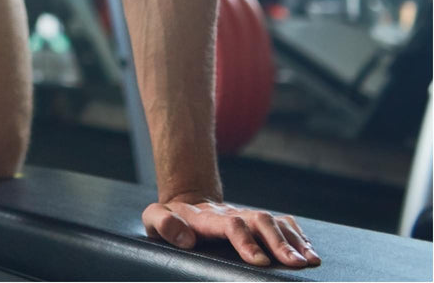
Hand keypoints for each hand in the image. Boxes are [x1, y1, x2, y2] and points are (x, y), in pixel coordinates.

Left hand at [143, 195, 320, 267]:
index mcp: (208, 218)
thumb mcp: (154, 218)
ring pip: (275, 222)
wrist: (187, 202)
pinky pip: (283, 224)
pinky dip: (298, 236)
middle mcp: (232, 214)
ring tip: (311, 261)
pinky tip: (311, 253)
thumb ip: (164, 224)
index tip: (260, 262)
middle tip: (297, 264)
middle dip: (279, 242)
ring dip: (294, 241)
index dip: (246, 241)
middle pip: (260, 221)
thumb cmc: (170, 218)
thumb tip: (185, 237)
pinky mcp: (257, 223)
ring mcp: (247, 217)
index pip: (231, 225)